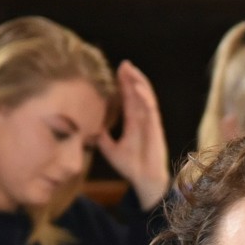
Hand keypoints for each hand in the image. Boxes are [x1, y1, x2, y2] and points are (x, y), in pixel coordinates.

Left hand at [95, 60, 169, 208]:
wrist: (143, 181)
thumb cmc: (131, 167)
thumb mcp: (109, 150)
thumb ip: (102, 137)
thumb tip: (89, 128)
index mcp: (133, 122)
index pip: (128, 99)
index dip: (123, 85)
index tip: (115, 71)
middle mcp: (142, 119)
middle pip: (137, 93)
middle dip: (130, 78)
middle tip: (123, 63)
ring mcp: (150, 122)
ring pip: (145, 96)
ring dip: (138, 81)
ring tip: (130, 69)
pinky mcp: (155, 127)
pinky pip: (151, 108)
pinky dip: (145, 96)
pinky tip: (136, 87)